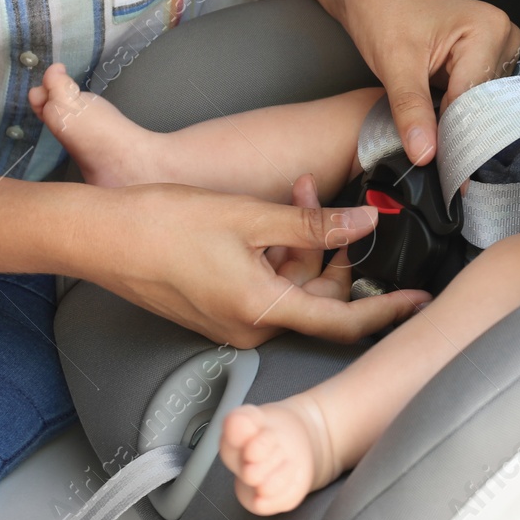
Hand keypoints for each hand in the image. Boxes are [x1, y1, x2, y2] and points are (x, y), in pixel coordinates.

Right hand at [79, 179, 428, 348]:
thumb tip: (365, 222)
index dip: (386, 311)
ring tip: (292, 193)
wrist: (100, 235)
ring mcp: (231, 319)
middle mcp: (250, 326)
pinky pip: (264, 284)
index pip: (342, 321)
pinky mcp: (216, 307)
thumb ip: (313, 225)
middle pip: (317, 295)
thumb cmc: (165, 223)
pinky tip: (265, 216)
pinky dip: (274, 252)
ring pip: (290, 284)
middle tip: (318, 195)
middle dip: (328, 245)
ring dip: (299, 241)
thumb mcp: (251, 216)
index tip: (420, 301)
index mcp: (262, 311)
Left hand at [340, 0, 519, 164]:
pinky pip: (474, 95)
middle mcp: (503, 36)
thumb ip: (411, 110)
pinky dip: (453, 110)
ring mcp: (496, 46)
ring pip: (480, 103)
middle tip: (428, 150)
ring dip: (453, 120)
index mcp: (489, 29)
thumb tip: (425, 153)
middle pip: (483, 102)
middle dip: (453, 126)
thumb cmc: (382, 10)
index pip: (476, 97)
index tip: (435, 160)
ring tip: (427, 130)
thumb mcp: (395, 64)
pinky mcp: (484, 56)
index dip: (452, 131)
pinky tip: (434, 117)